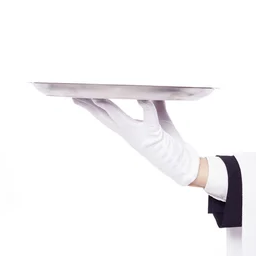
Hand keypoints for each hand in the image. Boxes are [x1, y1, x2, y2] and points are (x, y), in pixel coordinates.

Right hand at [73, 98, 200, 185]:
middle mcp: (130, 133)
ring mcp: (140, 135)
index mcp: (128, 130)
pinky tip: (142, 99)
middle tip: (74, 96)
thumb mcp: (159, 120)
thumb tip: (150, 93)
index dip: (91, 108)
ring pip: (119, 118)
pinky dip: (146, 107)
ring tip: (97, 98)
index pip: (105, 117)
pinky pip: (149, 117)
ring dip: (108, 108)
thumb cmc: (169, 142)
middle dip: (89, 107)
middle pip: (104, 118)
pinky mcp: (153, 134)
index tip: (76, 99)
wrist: (180, 163)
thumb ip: (154, 105)